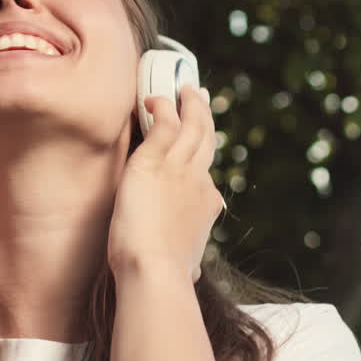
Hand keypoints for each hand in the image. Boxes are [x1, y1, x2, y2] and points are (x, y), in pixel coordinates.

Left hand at [107, 84, 224, 284]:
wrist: (156, 269)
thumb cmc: (166, 273)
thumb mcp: (188, 264)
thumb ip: (190, 261)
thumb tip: (195, 273)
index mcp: (207, 205)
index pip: (206, 174)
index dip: (201, 157)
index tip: (197, 148)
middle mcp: (199, 180)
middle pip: (206, 139)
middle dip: (204, 116)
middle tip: (200, 97)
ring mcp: (179, 167)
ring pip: (191, 124)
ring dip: (189, 103)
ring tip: (185, 87)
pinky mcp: (155, 160)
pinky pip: (164, 122)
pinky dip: (162, 106)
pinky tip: (154, 98)